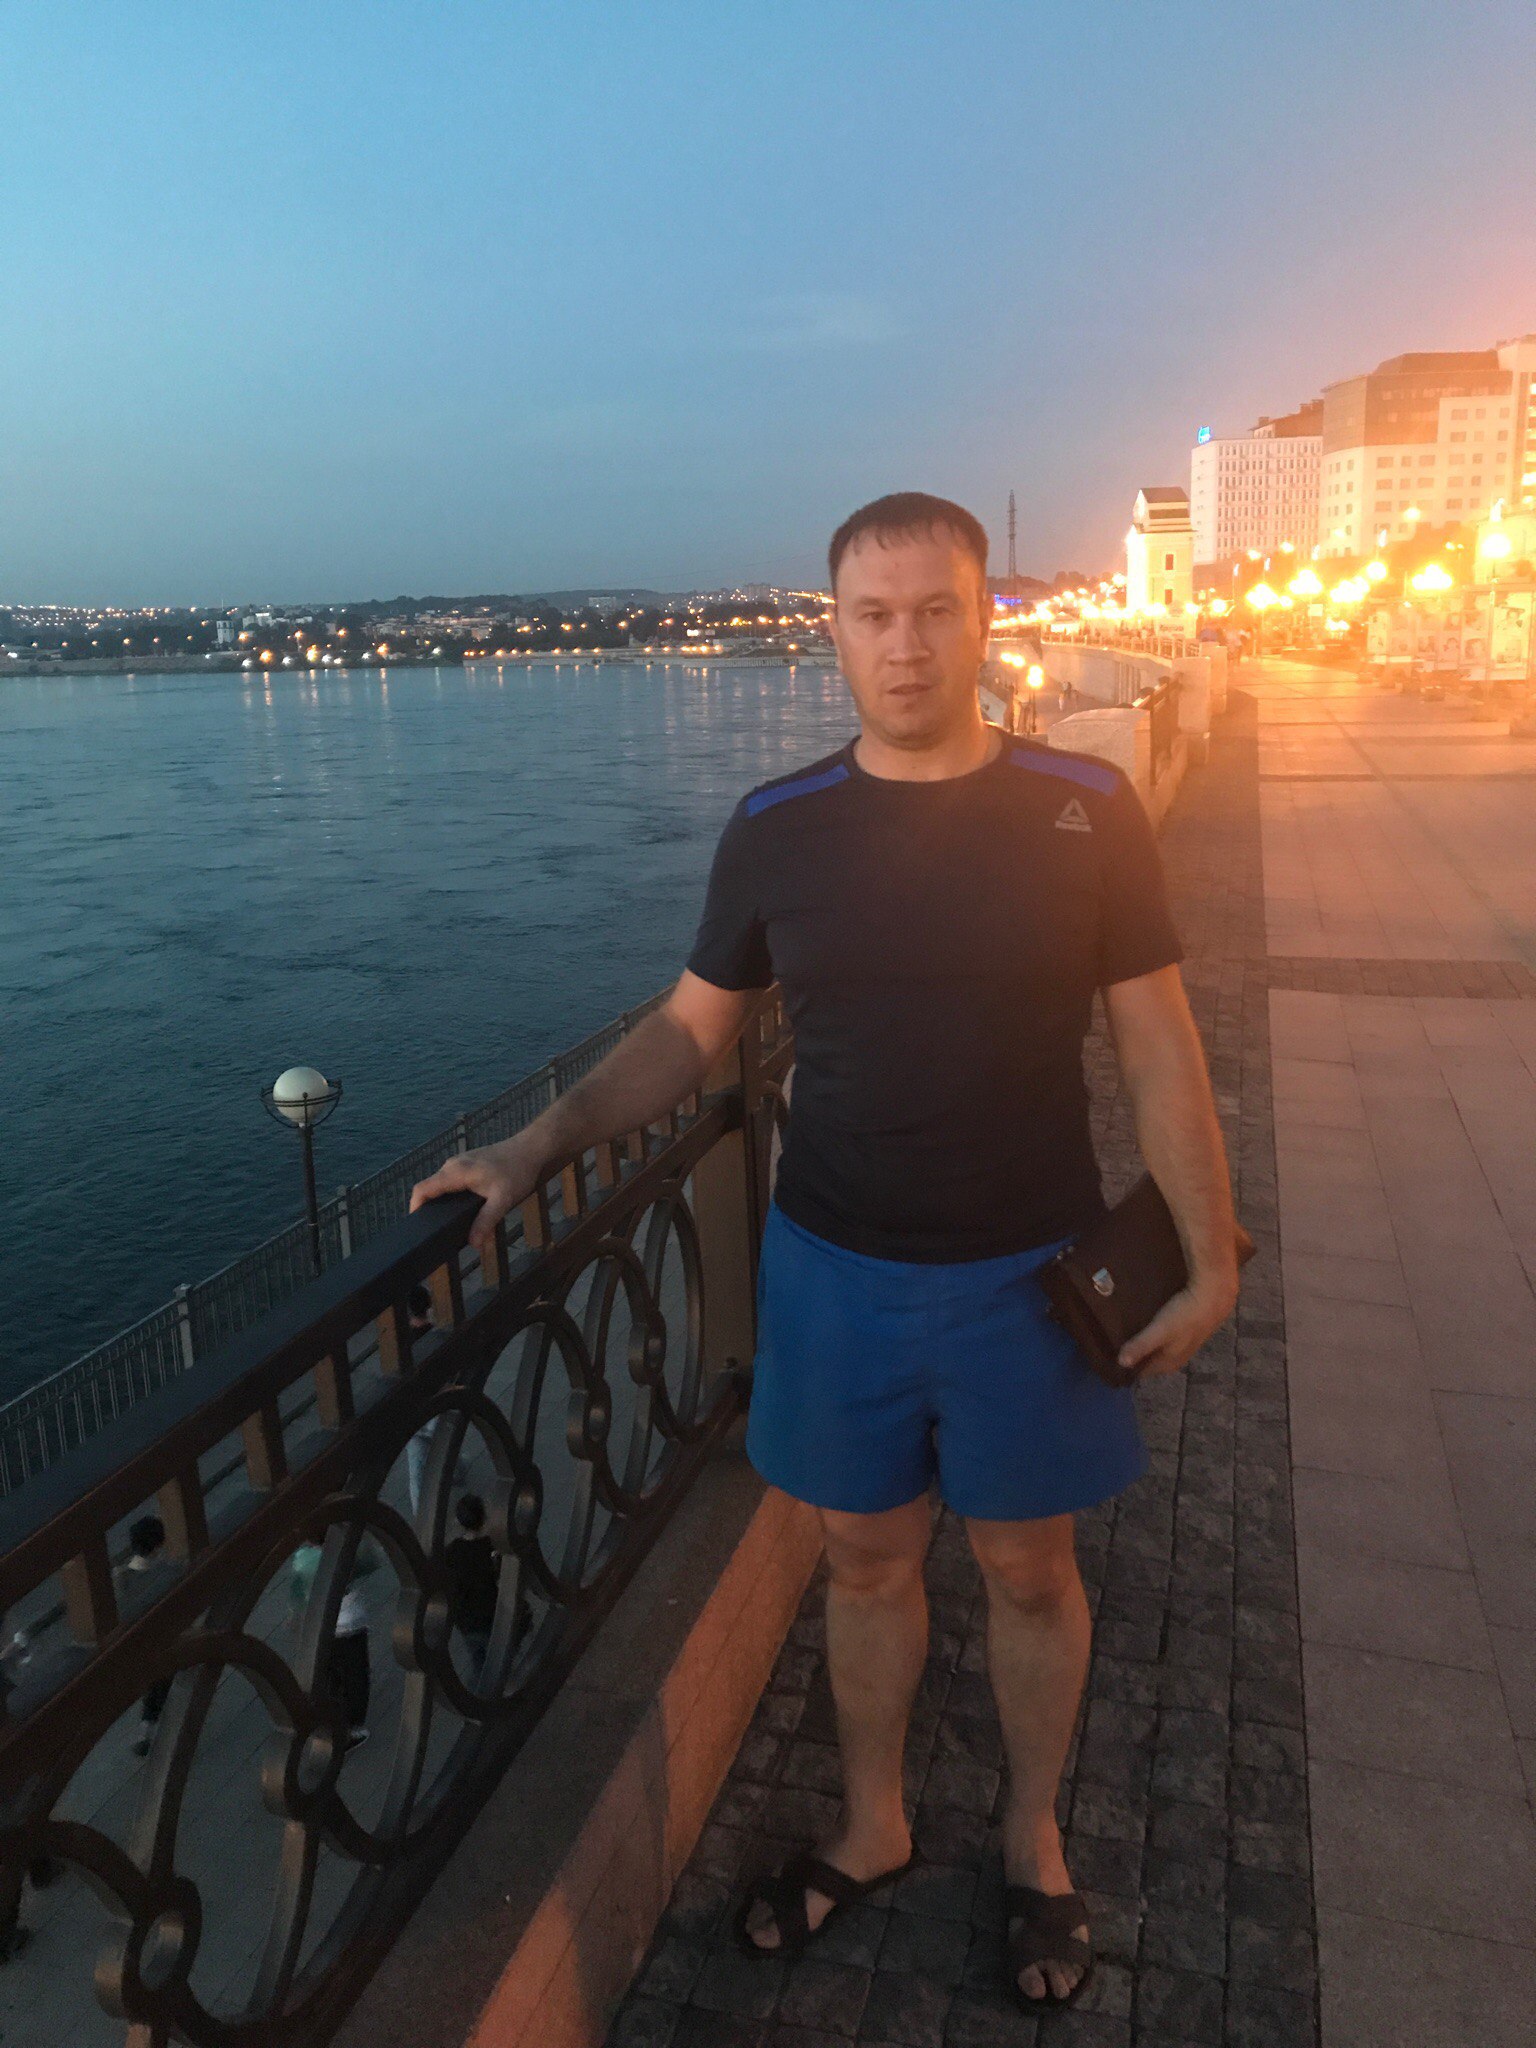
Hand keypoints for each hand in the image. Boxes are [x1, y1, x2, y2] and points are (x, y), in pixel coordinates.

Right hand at [409, 1133, 543, 1254]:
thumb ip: (486, 1222)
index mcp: (455, 1172)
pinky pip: (453, 1182)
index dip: (414, 1207)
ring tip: (453, 1226)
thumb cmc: (517, 1171)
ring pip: (443, 1186)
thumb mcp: (503, 1200)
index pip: (422, 1189)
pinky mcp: (468, 1165)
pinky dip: (455, 1197)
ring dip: (446, 1205)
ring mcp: (460, 1163)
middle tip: (438, 1234)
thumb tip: (474, 1245)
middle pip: (431, 1189)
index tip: (417, 1227)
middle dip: (432, 1211)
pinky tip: (468, 1211)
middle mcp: (452, 1165)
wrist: (531, 1148)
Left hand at [1117, 1271, 1238, 1379]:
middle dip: (1138, 1355)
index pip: (1146, 1371)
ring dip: (1148, 1344)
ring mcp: (1186, 1342)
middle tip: (1116, 1345)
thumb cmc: (1184, 1316)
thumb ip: (1141, 1346)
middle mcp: (1179, 1356)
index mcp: (1171, 1362)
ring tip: (1129, 1333)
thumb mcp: (1159, 1331)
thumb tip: (1120, 1363)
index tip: (1111, 1360)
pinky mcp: (1190, 1328)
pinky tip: (1150, 1323)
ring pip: (1162, 1348)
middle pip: (1154, 1360)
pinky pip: (1168, 1335)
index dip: (1130, 1367)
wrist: (1214, 1296)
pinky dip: (1157, 1333)